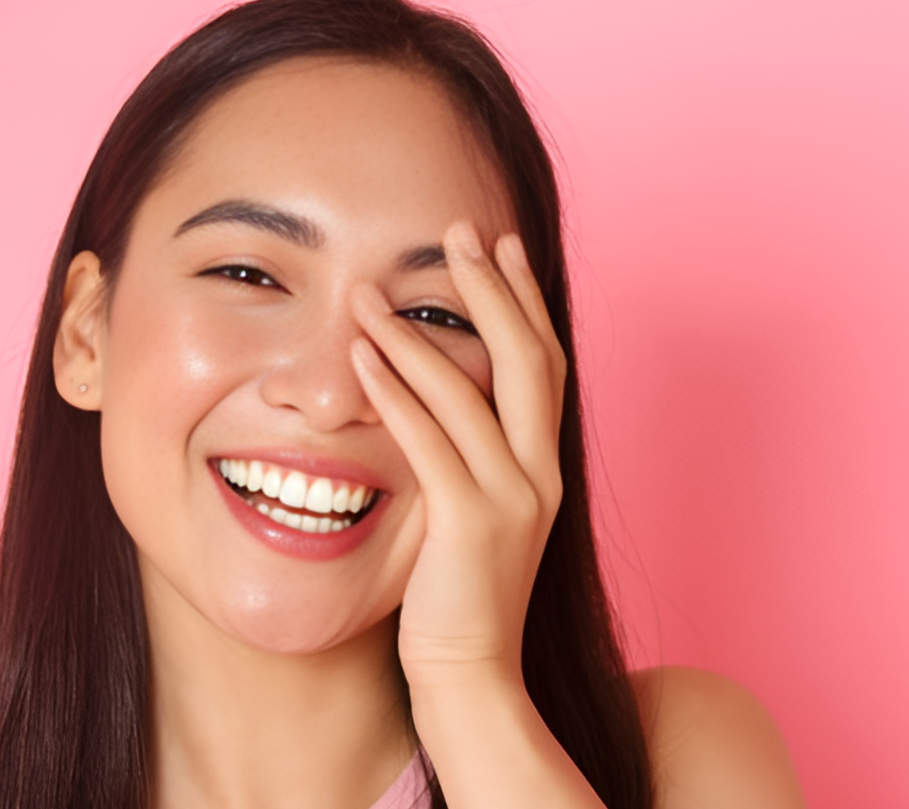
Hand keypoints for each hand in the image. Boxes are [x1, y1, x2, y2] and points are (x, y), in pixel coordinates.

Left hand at [350, 222, 568, 686]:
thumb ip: (468, 458)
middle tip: (459, 230)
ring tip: (374, 291)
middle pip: (527, 355)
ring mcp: (512, 497)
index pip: (545, 361)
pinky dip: (396, 391)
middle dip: (492, 287)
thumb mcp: (477, 514)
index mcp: (545, 466)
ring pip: (470, 389)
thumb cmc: (460, 597)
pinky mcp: (469, 524)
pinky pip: (429, 440)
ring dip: (417, 332)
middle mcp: (541, 472)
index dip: (526, 298)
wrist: (473, 677)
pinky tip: (363, 354)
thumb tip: (431, 402)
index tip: (500, 245)